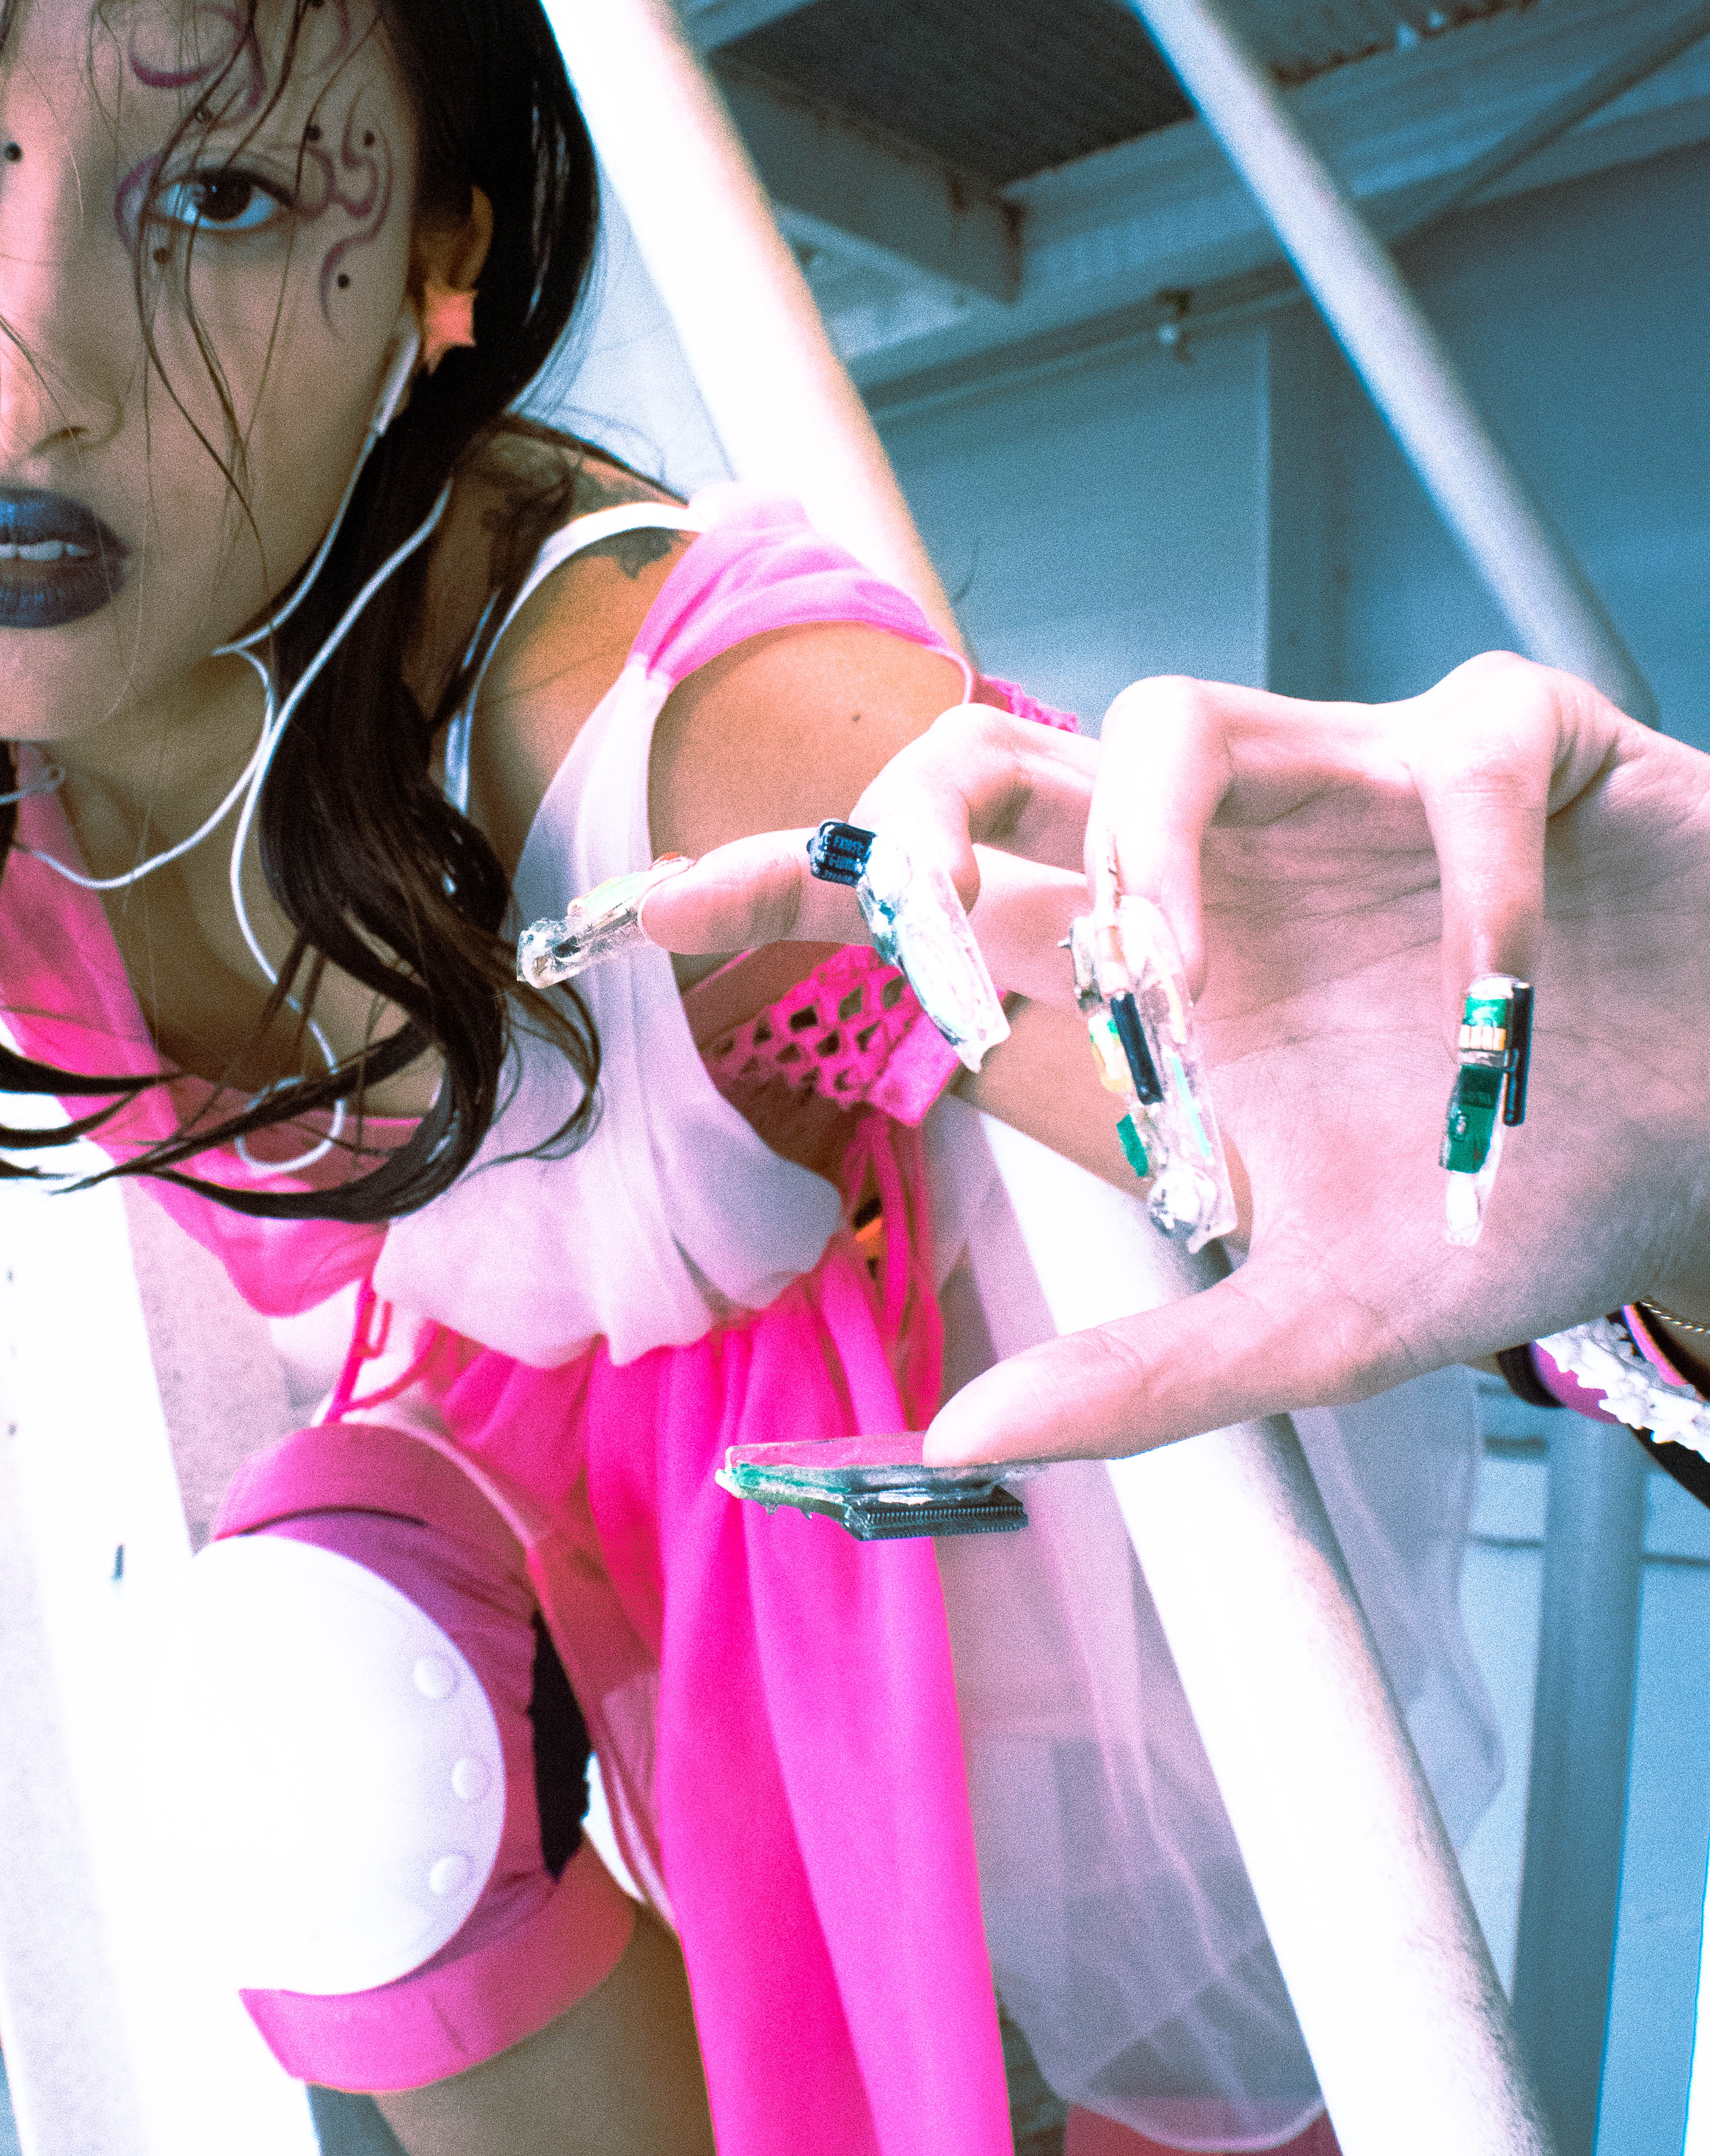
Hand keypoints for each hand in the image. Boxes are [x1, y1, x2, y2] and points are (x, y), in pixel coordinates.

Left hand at [645, 661, 1709, 1458]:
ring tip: (1185, 998)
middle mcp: (1225, 857)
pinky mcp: (1530, 752)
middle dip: (916, 835)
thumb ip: (1147, 1377)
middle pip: (990, 761)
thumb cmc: (1517, 1198)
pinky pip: (1458, 760)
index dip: (774, 882)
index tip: (625, 913)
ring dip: (1146, 858)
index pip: (924, 895)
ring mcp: (1362, 787)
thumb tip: (956, 1437)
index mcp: (1154, 971)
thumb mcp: (1315, 1324)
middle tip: (936, 989)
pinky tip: (1494, 1018)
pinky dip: (1460, 886)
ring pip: (1169, 718)